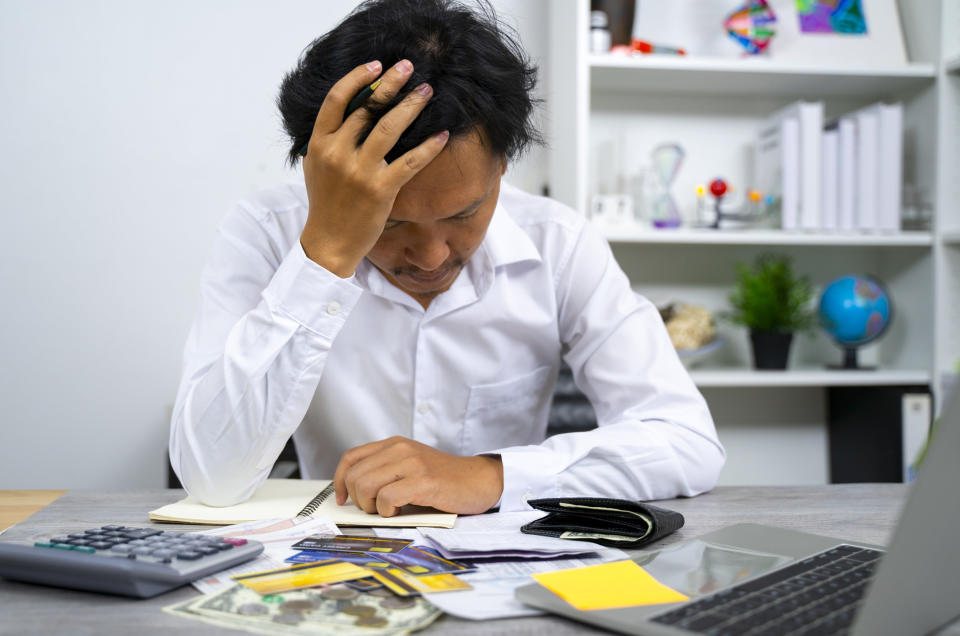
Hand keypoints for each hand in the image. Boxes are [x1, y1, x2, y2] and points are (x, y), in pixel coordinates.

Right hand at [299, 59, 449, 276]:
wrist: (329, 241)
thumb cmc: (326, 202)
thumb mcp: (316, 165)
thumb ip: (327, 138)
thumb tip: (350, 108)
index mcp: (319, 143)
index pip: (336, 99)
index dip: (357, 77)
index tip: (376, 65)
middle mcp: (338, 153)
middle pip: (367, 108)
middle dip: (391, 84)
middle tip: (409, 67)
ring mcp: (360, 171)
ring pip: (390, 127)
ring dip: (412, 105)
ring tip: (427, 90)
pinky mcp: (381, 190)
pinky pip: (410, 162)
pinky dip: (429, 146)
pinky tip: (442, 135)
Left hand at [333, 437, 503, 516]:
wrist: (479, 480)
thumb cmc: (444, 480)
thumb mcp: (410, 466)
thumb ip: (385, 471)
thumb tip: (353, 494)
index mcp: (394, 444)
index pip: (351, 458)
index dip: (339, 481)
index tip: (343, 499)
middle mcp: (400, 449)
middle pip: (354, 476)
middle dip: (358, 500)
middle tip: (376, 509)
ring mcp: (411, 463)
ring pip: (366, 487)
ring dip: (372, 507)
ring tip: (389, 510)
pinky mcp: (423, 481)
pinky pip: (387, 499)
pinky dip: (388, 512)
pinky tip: (401, 511)